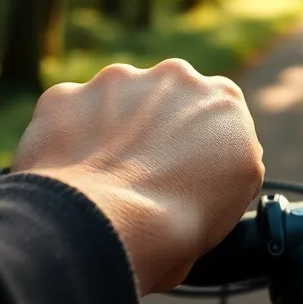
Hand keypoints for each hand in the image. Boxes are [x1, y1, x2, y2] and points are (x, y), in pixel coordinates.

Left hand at [11, 60, 264, 294]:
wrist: (109, 226)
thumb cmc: (179, 224)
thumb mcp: (236, 195)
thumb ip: (227, 160)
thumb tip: (210, 165)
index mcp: (224, 100)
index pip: (214, 115)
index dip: (200, 146)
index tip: (185, 172)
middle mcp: (174, 76)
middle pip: (166, 98)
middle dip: (155, 127)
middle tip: (143, 175)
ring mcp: (117, 81)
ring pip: (115, 102)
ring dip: (111, 129)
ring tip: (104, 181)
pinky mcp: (66, 95)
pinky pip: (67, 115)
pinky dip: (67, 140)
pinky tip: (72, 177)